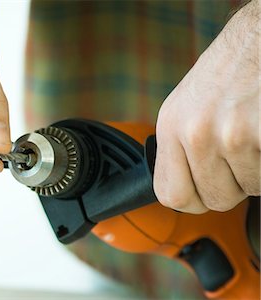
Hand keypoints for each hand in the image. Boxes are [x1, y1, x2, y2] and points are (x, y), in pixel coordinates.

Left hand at [154, 0, 259, 212]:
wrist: (260, 39)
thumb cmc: (228, 73)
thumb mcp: (187, 108)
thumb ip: (180, 149)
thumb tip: (185, 188)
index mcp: (171, 127)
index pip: (171, 196)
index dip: (194, 200)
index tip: (205, 191)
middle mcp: (194, 132)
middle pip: (215, 199)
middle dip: (232, 184)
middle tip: (237, 154)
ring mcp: (228, 134)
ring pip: (249, 188)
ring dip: (256, 169)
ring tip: (253, 134)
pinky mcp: (258, 132)